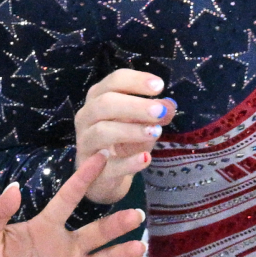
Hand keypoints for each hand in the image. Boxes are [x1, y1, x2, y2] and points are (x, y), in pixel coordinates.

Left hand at [0, 151, 146, 256]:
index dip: (84, 178)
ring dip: (122, 253)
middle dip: (118, 222)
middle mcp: (67, 248)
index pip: (69, 198)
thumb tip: (13, 187)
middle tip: (136, 214)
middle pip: (98, 231)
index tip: (101, 157)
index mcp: (46, 228)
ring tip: (138, 247)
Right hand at [74, 69, 173, 203]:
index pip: (114, 82)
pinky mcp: (91, 170)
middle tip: (160, 111)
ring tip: (156, 133)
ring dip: (131, 131)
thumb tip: (169, 106)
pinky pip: (108, 165)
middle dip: (135, 106)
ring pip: (102, 132)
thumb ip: (155, 114)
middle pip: (105, 103)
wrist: (104, 175)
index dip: (136, 81)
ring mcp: (85, 143)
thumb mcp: (141, 124)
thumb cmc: (122, 141)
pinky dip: (128, 162)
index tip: (159, 86)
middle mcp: (87, 117)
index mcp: (98, 98)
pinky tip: (146, 158)